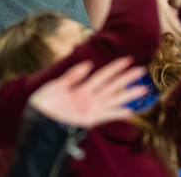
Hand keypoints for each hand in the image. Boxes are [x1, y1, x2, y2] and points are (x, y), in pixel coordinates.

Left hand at [29, 58, 147, 128]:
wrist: (37, 120)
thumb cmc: (45, 103)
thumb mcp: (58, 85)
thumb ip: (73, 75)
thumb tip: (89, 63)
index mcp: (82, 87)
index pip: (103, 75)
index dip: (115, 67)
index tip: (128, 59)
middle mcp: (90, 98)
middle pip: (112, 86)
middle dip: (127, 79)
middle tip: (143, 71)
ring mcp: (91, 109)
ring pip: (113, 99)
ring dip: (128, 94)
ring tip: (143, 89)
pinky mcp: (88, 120)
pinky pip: (106, 115)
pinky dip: (117, 113)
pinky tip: (129, 111)